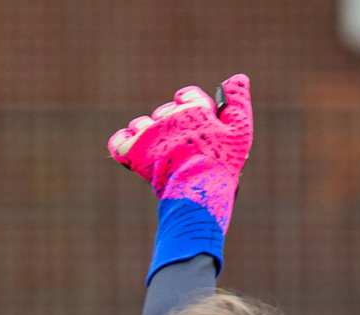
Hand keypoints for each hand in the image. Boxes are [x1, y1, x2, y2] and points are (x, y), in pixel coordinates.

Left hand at [108, 75, 253, 235]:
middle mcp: (169, 116)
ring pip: (141, 125)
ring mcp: (149, 133)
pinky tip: (132, 149)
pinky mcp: (133, 151)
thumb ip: (239, 103)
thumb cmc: (222, 165)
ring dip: (147, 134)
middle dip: (170, 124)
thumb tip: (239, 77)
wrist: (198, 193)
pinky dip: (123, 144)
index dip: (189, 105)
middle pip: (164, 112)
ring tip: (159, 153)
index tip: (191, 117)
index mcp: (194, 109)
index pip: (187, 95)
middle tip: (180, 145)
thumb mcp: (240, 132)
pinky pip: (119, 141)